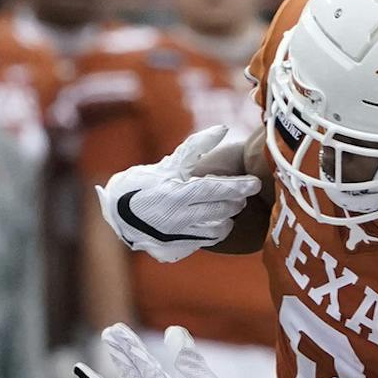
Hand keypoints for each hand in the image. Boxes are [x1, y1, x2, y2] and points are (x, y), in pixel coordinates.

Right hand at [97, 126, 263, 263]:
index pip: (214, 190)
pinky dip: (218, 230)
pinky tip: (217, 221)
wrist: (121, 214)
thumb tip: (223, 128)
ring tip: (227, 206)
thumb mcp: (171, 163)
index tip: (256, 183)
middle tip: (239, 194)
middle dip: (235, 201)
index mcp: (176, 193)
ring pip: (219, 228)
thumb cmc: (150, 182)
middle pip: (221, 210)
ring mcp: (179, 235)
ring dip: (228, 216)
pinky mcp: (179, 249)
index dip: (237, 186)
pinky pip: (209, 241)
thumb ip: (198, 145)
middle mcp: (178, 217)